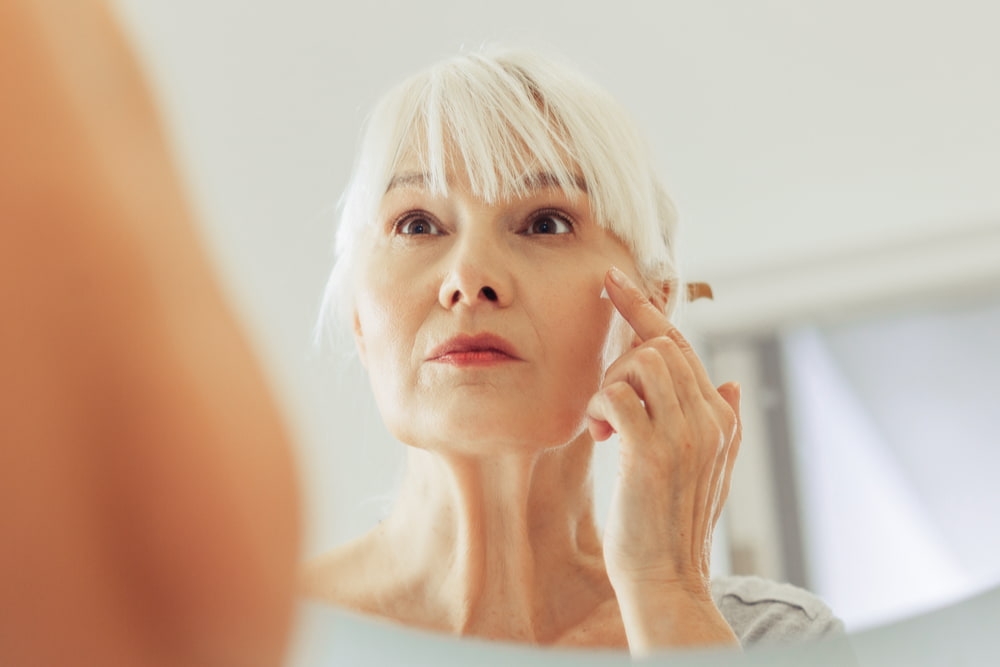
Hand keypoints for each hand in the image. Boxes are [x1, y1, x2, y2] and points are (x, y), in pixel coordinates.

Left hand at [586, 267, 741, 649]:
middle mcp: (709, 418)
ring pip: (641, 361)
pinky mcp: (652, 452)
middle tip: (603, 388)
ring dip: (611, 384)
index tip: (613, 280)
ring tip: (606, 426)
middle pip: (660, 345)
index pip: (681, 346)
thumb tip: (735, 381)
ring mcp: (684, 434)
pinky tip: (600, 438)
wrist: (666, 578)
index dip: (645, 308)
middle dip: (620, 351)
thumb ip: (724, 423)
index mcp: (720, 418)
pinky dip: (598, 408)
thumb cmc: (673, 523)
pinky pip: (616, 394)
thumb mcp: (709, 471)